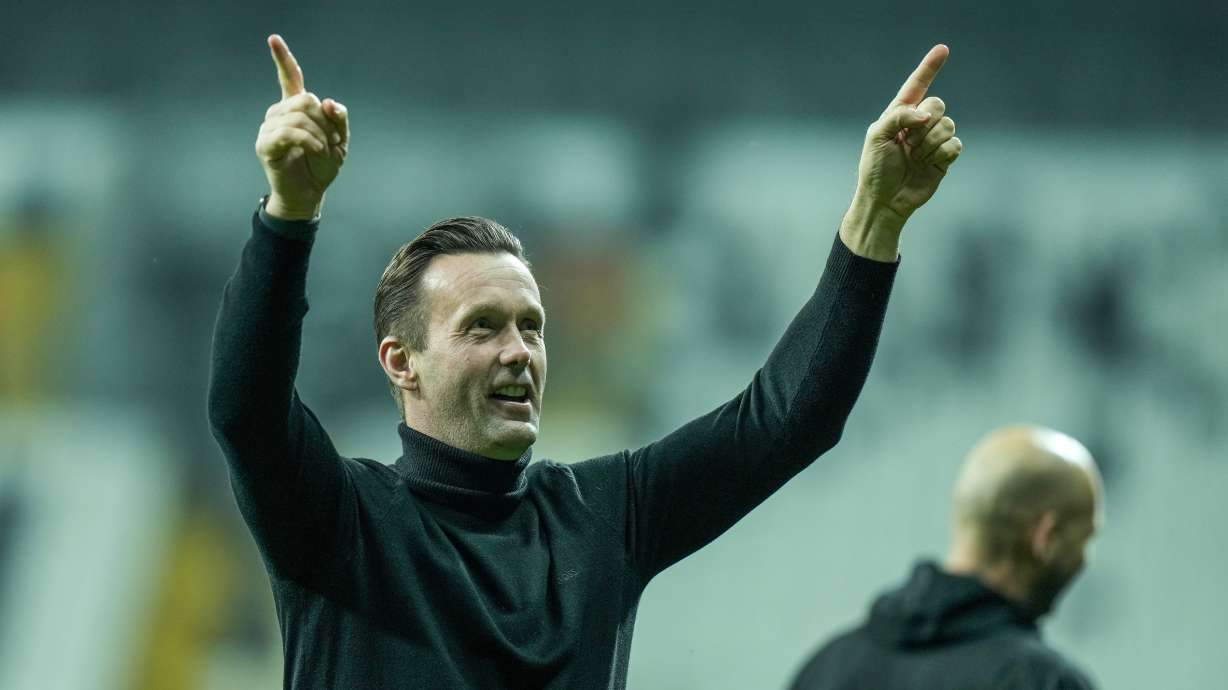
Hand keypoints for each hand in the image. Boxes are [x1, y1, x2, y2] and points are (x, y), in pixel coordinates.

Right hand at [254, 35, 349, 219]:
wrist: (310, 193)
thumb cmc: (322, 166)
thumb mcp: (340, 140)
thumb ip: (338, 119)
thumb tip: (327, 102)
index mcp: (296, 108)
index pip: (289, 78)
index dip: (283, 59)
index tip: (273, 39)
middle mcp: (279, 113)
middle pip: (305, 99)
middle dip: (326, 121)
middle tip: (332, 141)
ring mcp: (269, 128)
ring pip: (299, 115)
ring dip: (321, 135)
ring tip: (324, 151)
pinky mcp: (265, 144)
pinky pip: (290, 132)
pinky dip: (310, 141)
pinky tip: (316, 151)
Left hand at [854, 44, 960, 223]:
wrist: (885, 201)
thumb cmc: (875, 169)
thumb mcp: (877, 137)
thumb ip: (898, 116)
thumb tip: (926, 114)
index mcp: (899, 114)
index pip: (916, 86)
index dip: (929, 67)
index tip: (943, 49)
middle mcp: (918, 124)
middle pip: (937, 104)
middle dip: (925, 122)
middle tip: (909, 142)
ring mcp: (932, 140)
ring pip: (948, 124)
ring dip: (930, 142)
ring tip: (916, 157)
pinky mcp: (944, 156)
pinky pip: (956, 144)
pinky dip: (942, 153)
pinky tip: (930, 163)